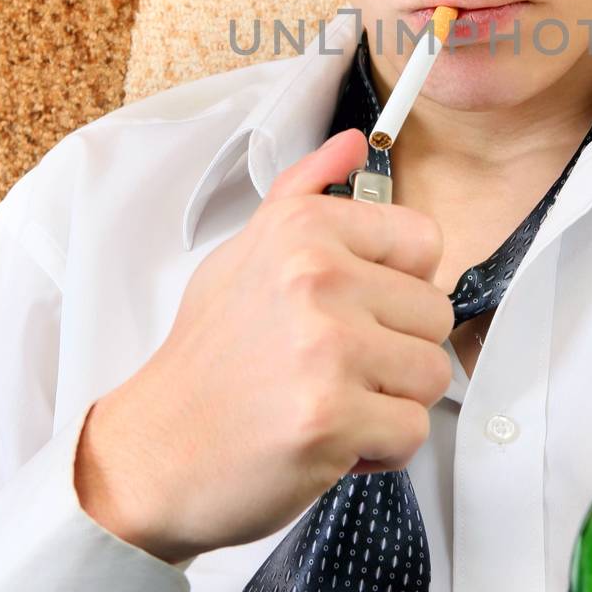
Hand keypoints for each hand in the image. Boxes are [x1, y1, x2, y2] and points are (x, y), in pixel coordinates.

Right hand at [74, 126, 452, 561]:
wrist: (156, 448)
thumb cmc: (209, 356)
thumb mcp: (245, 252)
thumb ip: (304, 191)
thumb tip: (354, 143)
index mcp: (304, 229)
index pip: (424, 241)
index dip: (400, 285)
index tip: (359, 307)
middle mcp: (317, 277)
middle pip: (435, 314)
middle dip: (396, 350)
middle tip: (332, 365)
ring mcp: (327, 347)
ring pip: (431, 374)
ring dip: (390, 400)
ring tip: (331, 398)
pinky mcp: (332, 414)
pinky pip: (412, 431)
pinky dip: (379, 447)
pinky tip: (330, 437)